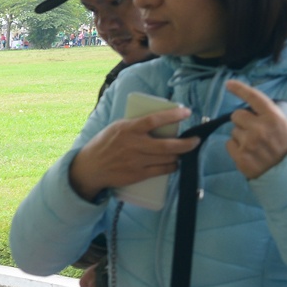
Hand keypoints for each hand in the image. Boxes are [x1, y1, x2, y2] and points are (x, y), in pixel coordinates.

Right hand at [68, 106, 198, 200]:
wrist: (90, 168)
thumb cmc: (104, 144)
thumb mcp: (117, 127)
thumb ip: (136, 125)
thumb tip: (160, 120)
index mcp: (128, 129)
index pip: (154, 120)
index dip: (172, 116)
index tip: (186, 112)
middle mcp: (134, 145)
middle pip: (167, 145)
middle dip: (186, 143)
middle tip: (196, 140)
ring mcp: (136, 162)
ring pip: (167, 158)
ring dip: (180, 155)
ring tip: (184, 151)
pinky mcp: (137, 175)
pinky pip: (161, 170)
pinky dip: (172, 166)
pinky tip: (175, 163)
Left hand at [224, 81, 286, 179]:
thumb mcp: (286, 126)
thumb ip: (268, 116)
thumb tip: (249, 108)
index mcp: (275, 118)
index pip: (254, 98)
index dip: (240, 89)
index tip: (228, 83)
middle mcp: (260, 128)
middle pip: (237, 115)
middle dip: (242, 121)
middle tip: (254, 131)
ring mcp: (249, 143)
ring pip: (233, 131)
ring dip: (241, 136)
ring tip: (256, 146)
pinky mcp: (240, 156)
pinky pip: (229, 144)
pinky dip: (236, 148)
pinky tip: (249, 154)